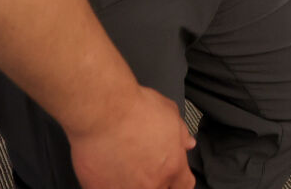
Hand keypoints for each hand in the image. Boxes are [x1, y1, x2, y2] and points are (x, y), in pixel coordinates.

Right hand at [69, 85, 195, 188]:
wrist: (103, 112)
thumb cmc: (134, 109)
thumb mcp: (169, 112)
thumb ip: (181, 133)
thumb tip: (187, 142)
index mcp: (172, 166)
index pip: (184, 185)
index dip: (177, 178)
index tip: (169, 172)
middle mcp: (151, 183)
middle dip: (154, 178)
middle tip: (143, 162)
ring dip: (130, 180)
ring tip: (123, 161)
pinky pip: (107, 188)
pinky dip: (107, 181)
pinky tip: (106, 167)